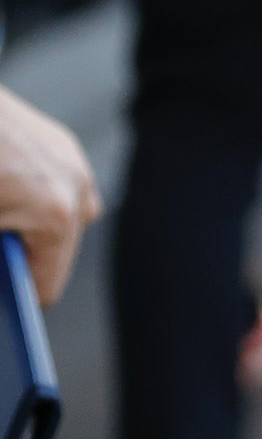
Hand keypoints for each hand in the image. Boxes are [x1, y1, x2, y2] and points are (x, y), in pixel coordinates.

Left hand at [0, 84, 100, 304]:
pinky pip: (64, 188)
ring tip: (3, 214)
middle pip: (62, 254)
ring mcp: (73, 161)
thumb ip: (0, 262)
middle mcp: (76, 187)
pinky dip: (40, 197)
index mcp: (55, 215)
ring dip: (38, 227)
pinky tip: (8, 189)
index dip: (17, 295)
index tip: (2, 291)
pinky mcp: (64, 143)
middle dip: (27, 256)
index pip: (47, 288)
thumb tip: (7, 277)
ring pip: (68, 221)